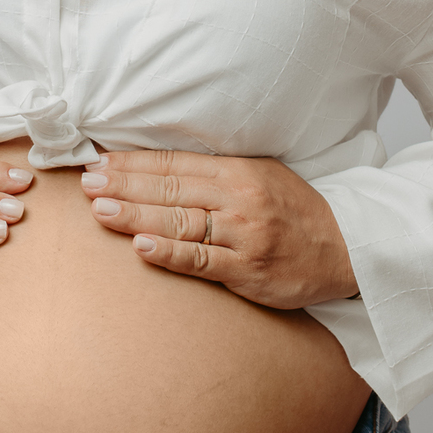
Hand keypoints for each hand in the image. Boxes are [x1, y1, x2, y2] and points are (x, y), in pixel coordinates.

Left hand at [80, 149, 357, 308]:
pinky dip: (170, 254)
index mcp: (239, 171)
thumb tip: (159, 168)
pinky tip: (141, 247)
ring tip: (101, 209)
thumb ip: (215, 173)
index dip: (134, 163)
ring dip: (136, 215)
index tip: (99, 162)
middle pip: (170, 188)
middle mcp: (239, 199)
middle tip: (87, 182)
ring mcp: (243, 236)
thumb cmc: (296, 212)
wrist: (345, 248)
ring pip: (180, 222)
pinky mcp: (248, 270)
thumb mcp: (261, 176)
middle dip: (124, 184)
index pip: (175, 163)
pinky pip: (202, 261)